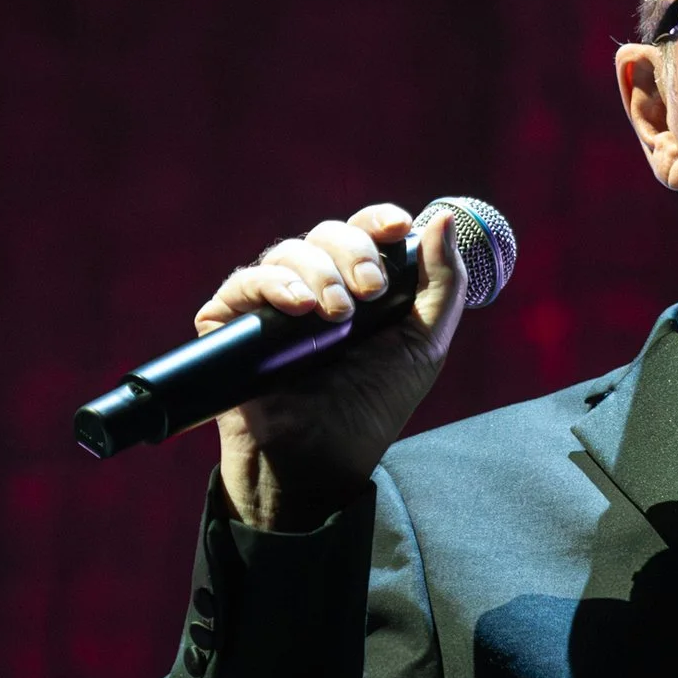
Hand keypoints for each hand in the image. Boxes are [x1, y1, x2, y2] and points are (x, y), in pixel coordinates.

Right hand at [200, 202, 469, 529]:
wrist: (322, 459)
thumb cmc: (372, 406)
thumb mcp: (424, 345)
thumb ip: (441, 284)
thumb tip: (445, 218)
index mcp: (358, 286)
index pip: (364, 231)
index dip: (379, 220)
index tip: (400, 227)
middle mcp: (315, 286)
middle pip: (328, 233)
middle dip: (354, 252)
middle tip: (369, 292)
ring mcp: (272, 304)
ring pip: (289, 252)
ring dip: (319, 273)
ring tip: (336, 316)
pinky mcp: (232, 323)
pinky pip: (245, 283)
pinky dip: (274, 286)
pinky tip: (298, 307)